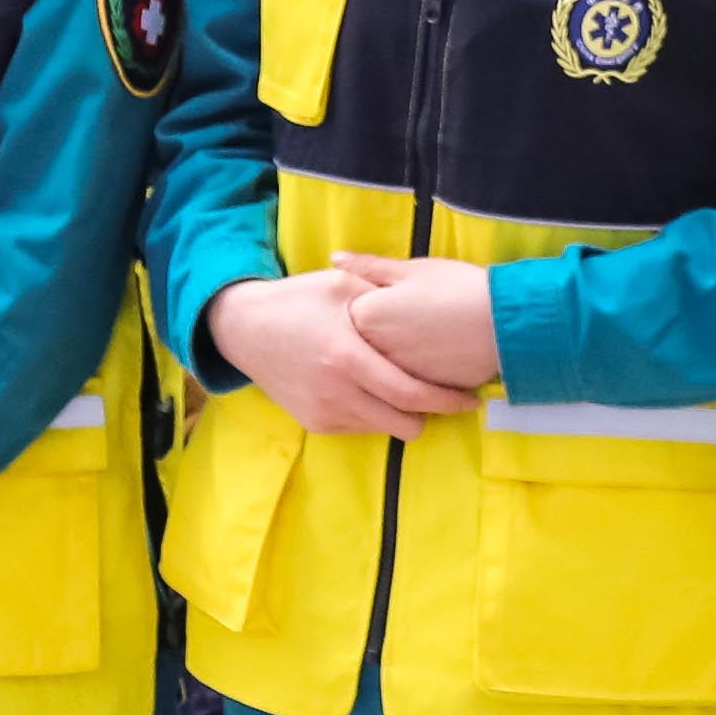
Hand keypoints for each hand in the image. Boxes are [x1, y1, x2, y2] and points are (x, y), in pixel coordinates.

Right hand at [206, 267, 470, 440]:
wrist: (244, 328)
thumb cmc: (298, 300)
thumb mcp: (341, 286)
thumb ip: (383, 296)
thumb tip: (428, 303)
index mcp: (348, 358)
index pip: (410, 394)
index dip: (447, 401)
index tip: (471, 398)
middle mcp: (337, 394)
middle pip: (404, 424)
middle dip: (430, 414)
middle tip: (445, 395)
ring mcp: (324, 413)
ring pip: (384, 428)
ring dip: (401, 414)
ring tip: (408, 389)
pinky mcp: (315, 423)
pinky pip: (360, 428)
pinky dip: (375, 415)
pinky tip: (376, 391)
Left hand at [333, 254, 503, 396]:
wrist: (503, 323)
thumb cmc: (458, 288)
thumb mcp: (413, 269)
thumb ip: (369, 266)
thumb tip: (334, 258)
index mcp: (365, 315)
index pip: (347, 313)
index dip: (368, 303)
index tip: (390, 299)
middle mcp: (371, 350)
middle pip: (359, 344)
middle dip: (375, 334)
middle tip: (409, 319)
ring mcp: (392, 375)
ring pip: (379, 367)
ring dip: (391, 357)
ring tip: (421, 338)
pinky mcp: (414, 392)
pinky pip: (402, 384)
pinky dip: (411, 374)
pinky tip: (430, 357)